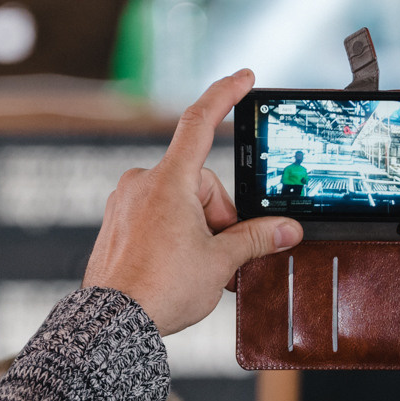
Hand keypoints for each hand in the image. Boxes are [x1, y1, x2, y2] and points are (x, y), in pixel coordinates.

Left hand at [84, 70, 300, 334]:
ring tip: (201, 268)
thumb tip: (286, 230)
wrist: (113, 323)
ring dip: (199, 228)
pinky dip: (176, 235)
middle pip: (200, 183)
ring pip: (180, 202)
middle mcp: (141, 183)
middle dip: (219, 216)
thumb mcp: (220, 262)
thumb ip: (256, 238)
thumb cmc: (160, 289)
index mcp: (168, 181)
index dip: (225, 95)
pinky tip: (179, 266)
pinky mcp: (116, 223)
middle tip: (224, 256)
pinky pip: (157, 216)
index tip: (243, 77)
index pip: (200, 122)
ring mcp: (125, 202)